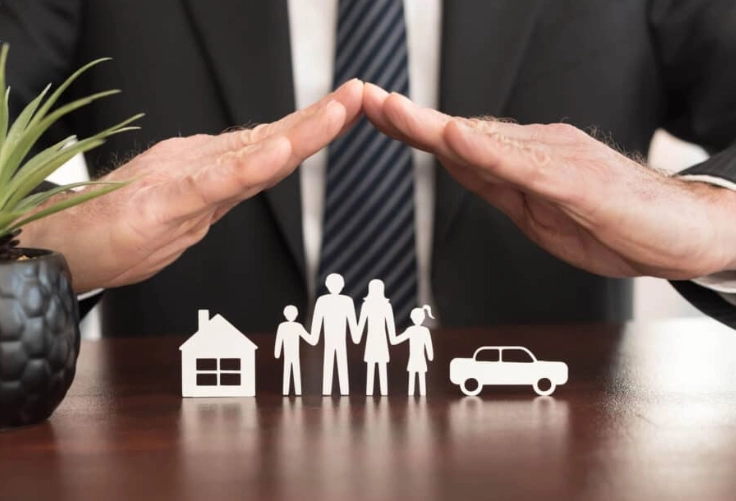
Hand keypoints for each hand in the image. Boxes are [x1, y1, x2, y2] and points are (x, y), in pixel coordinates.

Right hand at [21, 80, 363, 291]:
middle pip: (273, 143)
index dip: (313, 131)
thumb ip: (215, 190)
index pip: (273, 151)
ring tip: (338, 111)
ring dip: (300, 133)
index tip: (348, 111)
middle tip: (358, 95)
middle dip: (320, 120)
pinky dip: (247, 168)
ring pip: (251, 155)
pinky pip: (212, 185)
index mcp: (212, 176)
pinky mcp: (162, 205)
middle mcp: (204, 171)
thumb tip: (249, 172)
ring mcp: (185, 184)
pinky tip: (277, 152)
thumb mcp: (181, 211)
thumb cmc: (117, 229)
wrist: (65, 247)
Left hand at [364, 83, 735, 279]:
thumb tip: (457, 164)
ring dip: (434, 125)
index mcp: (525, 160)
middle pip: (464, 133)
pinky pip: (526, 167)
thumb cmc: (615, 224)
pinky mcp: (580, 182)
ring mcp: (560, 160)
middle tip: (364, 99)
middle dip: (409, 118)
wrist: (682, 235)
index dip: (414, 127)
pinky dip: (487, 153)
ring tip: (391, 109)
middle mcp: (539, 148)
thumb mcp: (539, 212)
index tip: (374, 112)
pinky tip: (456, 140)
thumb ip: (498, 185)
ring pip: (487, 140)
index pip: (460, 142)